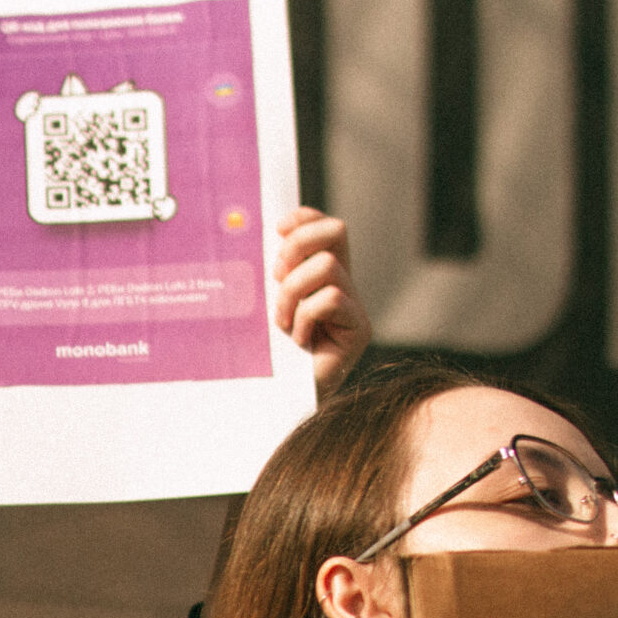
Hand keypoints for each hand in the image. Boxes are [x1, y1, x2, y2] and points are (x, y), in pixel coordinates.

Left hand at [271, 207, 368, 403]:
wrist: (277, 398)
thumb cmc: (263, 354)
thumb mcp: (259, 304)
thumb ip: (266, 275)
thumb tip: (258, 239)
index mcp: (318, 276)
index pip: (325, 228)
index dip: (305, 218)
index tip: (277, 227)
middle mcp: (342, 285)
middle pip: (336, 232)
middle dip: (299, 245)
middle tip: (276, 276)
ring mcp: (354, 307)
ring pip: (327, 267)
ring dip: (293, 292)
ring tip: (282, 322)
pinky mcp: (360, 330)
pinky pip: (330, 300)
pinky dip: (305, 317)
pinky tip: (298, 341)